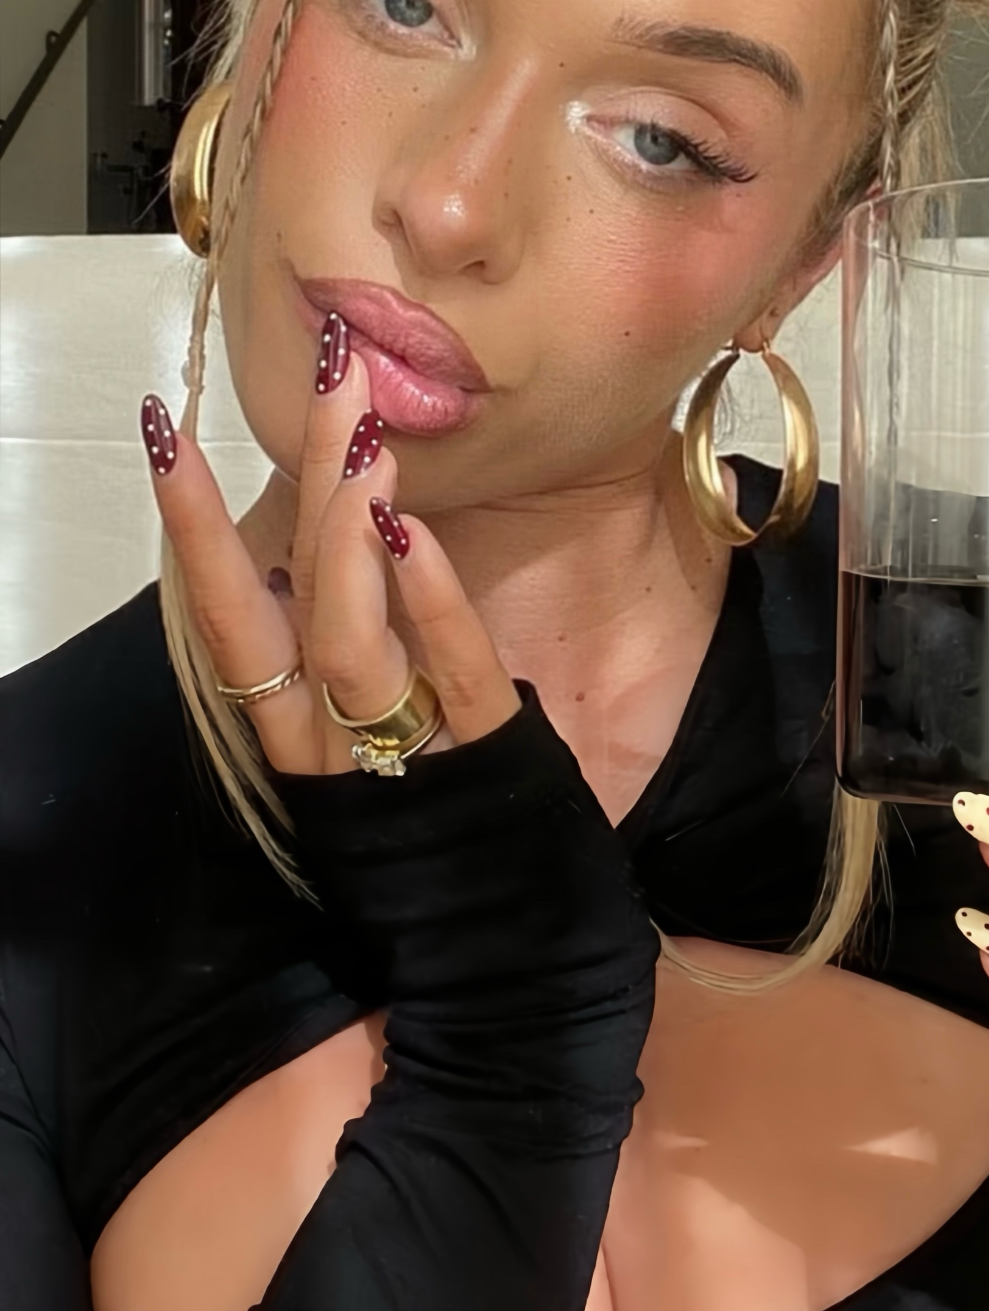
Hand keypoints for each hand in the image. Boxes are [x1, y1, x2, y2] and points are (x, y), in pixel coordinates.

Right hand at [142, 318, 519, 775]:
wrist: (502, 937)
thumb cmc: (434, 820)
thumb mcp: (371, 733)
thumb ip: (343, 650)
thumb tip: (324, 547)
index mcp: (296, 727)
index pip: (229, 615)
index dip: (193, 526)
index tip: (165, 428)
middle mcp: (327, 741)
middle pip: (292, 599)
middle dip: (304, 482)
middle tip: (332, 373)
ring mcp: (400, 753)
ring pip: (347, 640)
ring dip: (348, 532)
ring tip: (364, 438)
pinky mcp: (485, 760)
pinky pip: (452, 675)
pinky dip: (430, 603)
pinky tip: (416, 533)